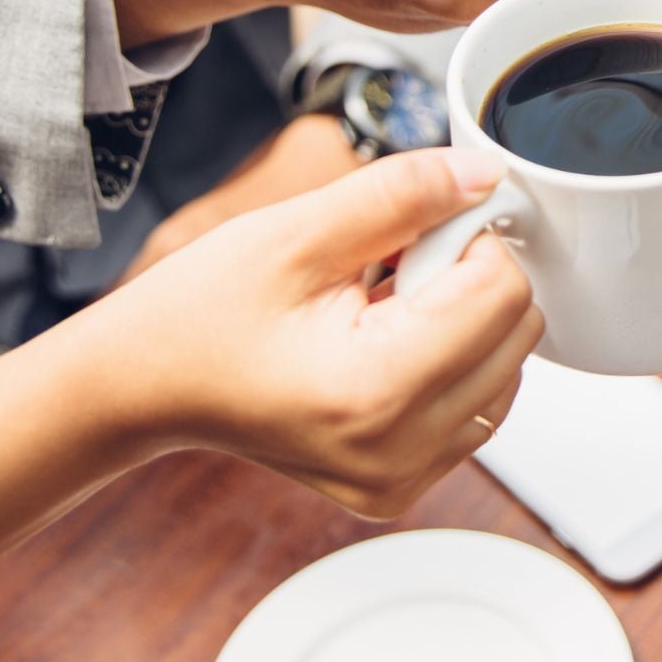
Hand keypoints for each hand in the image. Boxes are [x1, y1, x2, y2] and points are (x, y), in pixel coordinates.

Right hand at [93, 147, 538, 517]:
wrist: (144, 385)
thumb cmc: (200, 312)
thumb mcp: (301, 230)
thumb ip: (405, 194)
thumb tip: (486, 177)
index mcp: (374, 392)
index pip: (502, 292)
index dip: (466, 239)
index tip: (414, 227)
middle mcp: (398, 453)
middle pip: (517, 332)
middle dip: (466, 279)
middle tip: (387, 267)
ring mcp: (401, 479)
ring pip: (507, 369)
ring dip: (461, 321)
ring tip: (377, 307)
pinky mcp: (401, 484)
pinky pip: (478, 405)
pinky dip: (450, 361)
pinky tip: (383, 341)